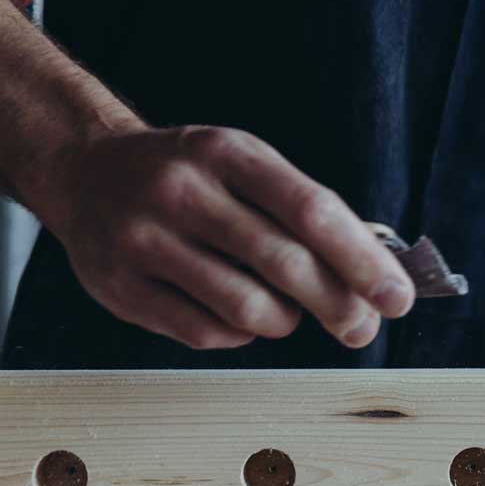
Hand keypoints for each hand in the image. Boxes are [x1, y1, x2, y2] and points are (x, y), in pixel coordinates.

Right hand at [41, 125, 414, 349]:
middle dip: (339, 305)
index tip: (398, 296)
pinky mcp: (121, 287)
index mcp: (228, 152)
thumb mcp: (246, 166)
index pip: (311, 209)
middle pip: (285, 264)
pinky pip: (207, 333)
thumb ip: (307, 212)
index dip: (362, 260)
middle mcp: (182, 191)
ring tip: (287, 310)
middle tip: (363, 328)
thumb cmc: (191, 175)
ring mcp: (145, 240)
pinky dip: (240, 332)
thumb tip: (378, 273)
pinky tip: (238, 314)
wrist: (86, 171)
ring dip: (285, 320)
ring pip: (247, 308)